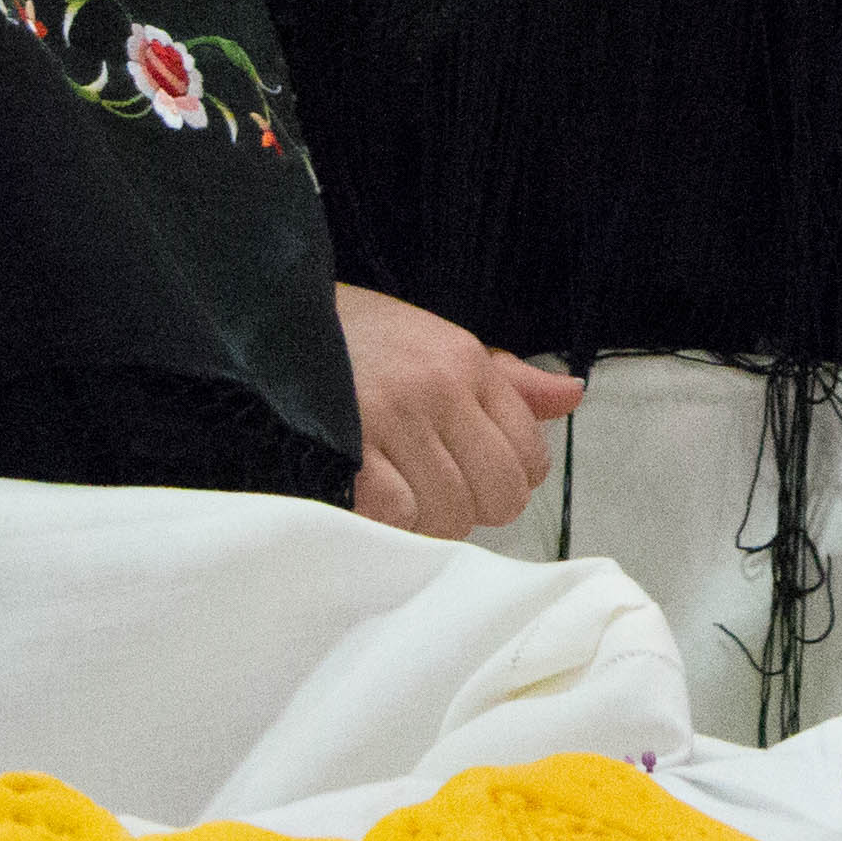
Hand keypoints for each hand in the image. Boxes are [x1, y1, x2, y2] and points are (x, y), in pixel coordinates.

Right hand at [336, 280, 585, 534]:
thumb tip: (572, 395)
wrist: (269, 319)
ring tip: (393, 489)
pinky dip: (384, 520)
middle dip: (470, 507)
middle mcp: (439, 389)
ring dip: (423, 521)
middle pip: (500, 496)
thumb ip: (507, 381)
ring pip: (450, 515)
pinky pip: (398, 516)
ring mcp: (393, 418)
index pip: (531, 457)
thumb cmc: (358, 342)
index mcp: (467, 363)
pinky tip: (365, 494)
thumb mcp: (437, 344)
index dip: (503, 477)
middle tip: (429, 488)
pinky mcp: (348, 448)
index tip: (465, 471)